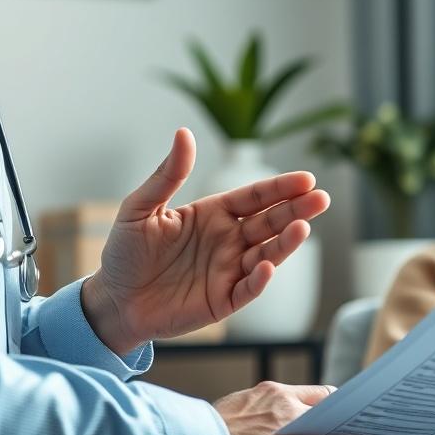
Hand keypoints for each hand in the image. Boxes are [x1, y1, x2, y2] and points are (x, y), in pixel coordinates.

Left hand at [83, 128, 329, 353]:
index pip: (255, 197)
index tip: (306, 178)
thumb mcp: (141, 208)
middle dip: (296, 210)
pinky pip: (247, 288)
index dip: (280, 188)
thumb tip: (184, 133)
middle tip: (321, 198)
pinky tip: (268, 265)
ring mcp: (228, 270)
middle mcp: (228, 240)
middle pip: (270, 222)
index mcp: (214, 214)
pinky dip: (260, 279)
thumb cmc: (125, 252)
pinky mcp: (223, 300)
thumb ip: (167, 175)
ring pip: (266, 253)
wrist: (113, 299)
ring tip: (303, 228)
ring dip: (285, 243)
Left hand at [213, 382, 372, 434]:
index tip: (354, 427)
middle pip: (310, 399)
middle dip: (323, 416)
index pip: (329, 397)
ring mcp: (253, 396)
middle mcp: (273, 392)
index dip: (343, 412)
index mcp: (290, 400)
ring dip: (297, 418)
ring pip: (287, 403)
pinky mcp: (235, 404)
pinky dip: (274, 420)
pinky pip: (264, 408)